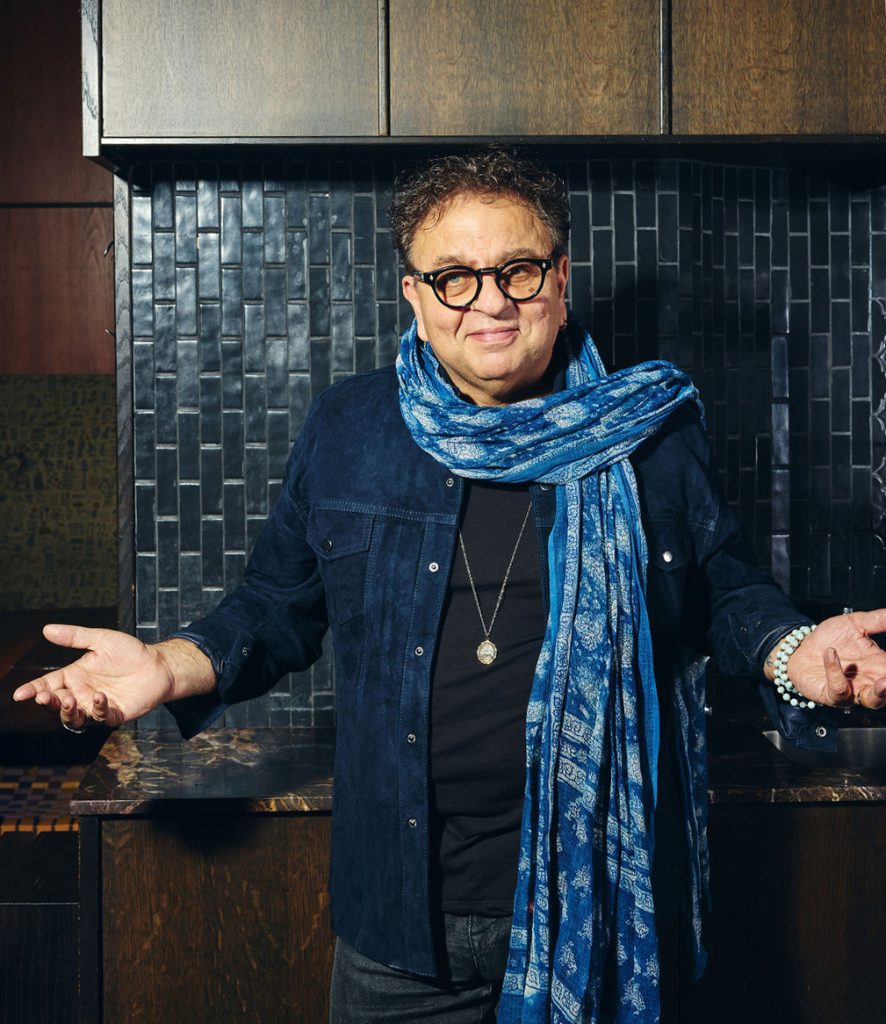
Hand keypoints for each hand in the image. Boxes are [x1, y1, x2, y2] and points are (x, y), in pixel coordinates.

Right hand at [11, 624, 214, 730]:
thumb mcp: (101, 640)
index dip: (33, 690)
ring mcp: (97, 706)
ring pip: (74, 718)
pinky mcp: (114, 714)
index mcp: (75, 676)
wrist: (158, 664)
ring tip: (70, 699)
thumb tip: (47, 628)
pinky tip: (101, 697)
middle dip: (48, 703)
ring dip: (68, 712)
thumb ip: (75, 637)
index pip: (48, 685)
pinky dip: (98, 710)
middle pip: (57, 704)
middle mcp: (82, 693)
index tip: (20, 694)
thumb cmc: (130, 652)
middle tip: (45, 697)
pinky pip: (101, 718)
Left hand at [769, 610, 885, 709]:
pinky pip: (839, 690)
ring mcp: (852, 690)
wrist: (800, 648)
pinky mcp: (831, 695)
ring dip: (881, 693)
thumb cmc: (829, 639)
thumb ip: (879, 620)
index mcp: (880, 664)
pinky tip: (830, 653)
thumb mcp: (855, 624)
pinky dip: (835, 672)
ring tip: (885, 681)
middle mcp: (870, 680)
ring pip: (874, 700)